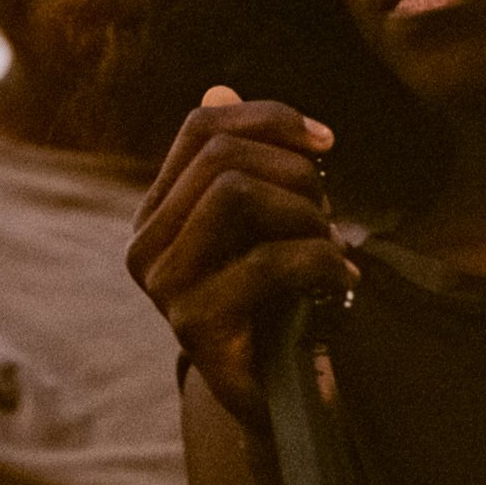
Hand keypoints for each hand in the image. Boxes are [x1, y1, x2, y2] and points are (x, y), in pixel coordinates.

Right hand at [127, 86, 357, 425]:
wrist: (281, 396)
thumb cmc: (275, 300)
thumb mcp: (262, 223)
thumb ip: (243, 162)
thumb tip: (219, 88)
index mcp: (157, 212)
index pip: (202, 127)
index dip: (270, 118)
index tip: (326, 143)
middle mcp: (145, 245)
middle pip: (222, 156)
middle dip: (295, 173)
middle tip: (328, 213)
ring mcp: (164, 287)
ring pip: (236, 194)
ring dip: (305, 214)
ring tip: (329, 246)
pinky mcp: (195, 325)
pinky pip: (266, 259)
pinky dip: (320, 261)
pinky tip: (340, 282)